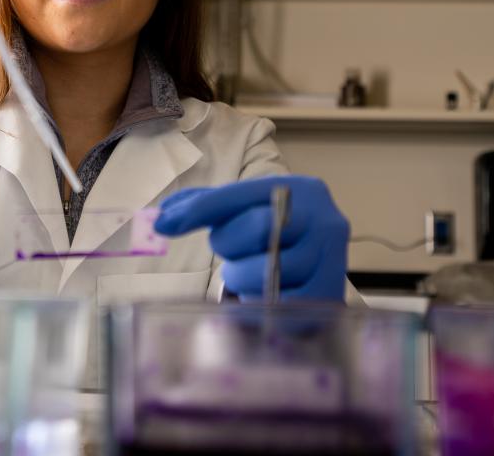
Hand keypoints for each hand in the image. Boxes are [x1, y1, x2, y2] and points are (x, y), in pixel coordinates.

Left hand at [155, 175, 350, 301]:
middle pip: (257, 228)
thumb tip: (162, 217)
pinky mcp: (327, 299)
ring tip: (250, 272)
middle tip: (229, 249)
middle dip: (228, 242)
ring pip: (264, 271)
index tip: (164, 224)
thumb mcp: (249, 210)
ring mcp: (331, 261)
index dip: (201, 209)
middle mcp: (325, 220)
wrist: (322, 269)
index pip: (243, 194)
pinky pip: (276, 304)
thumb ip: (207, 206)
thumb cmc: (278, 234)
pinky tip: (264, 292)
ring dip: (241, 276)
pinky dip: (258, 301)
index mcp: (304, 190)